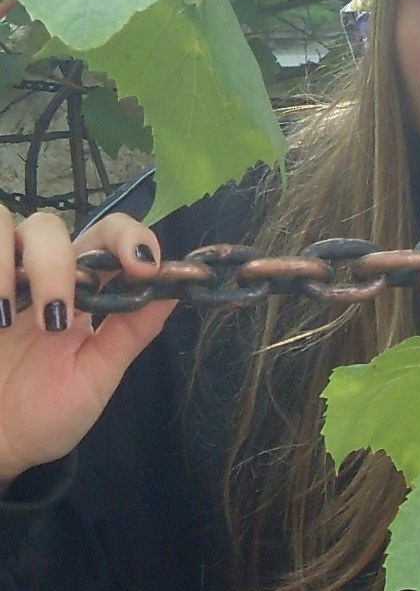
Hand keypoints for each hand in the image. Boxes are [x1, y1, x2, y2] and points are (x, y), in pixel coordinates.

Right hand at [0, 209, 174, 491]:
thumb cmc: (43, 416)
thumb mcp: (97, 374)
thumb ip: (134, 329)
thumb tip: (178, 287)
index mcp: (82, 291)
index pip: (110, 237)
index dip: (131, 237)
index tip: (144, 266)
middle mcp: (41, 276)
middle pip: (57, 226)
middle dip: (64, 261)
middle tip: (65, 309)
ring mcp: (4, 279)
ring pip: (19, 226)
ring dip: (30, 265)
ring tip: (26, 318)